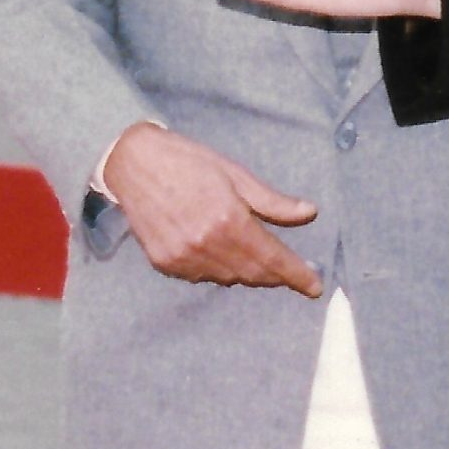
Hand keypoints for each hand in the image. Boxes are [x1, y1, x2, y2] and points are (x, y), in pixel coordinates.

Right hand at [104, 122, 321, 296]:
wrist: (133, 164)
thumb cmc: (188, 162)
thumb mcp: (236, 173)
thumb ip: (273, 201)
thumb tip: (309, 213)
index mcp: (228, 219)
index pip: (272, 258)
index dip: (296, 274)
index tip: (315, 286)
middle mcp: (206, 244)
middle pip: (253, 273)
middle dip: (276, 276)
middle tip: (293, 273)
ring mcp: (183, 257)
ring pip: (228, 278)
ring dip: (249, 274)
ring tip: (261, 262)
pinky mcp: (164, 263)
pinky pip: (202, 277)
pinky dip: (219, 271)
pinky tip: (224, 256)